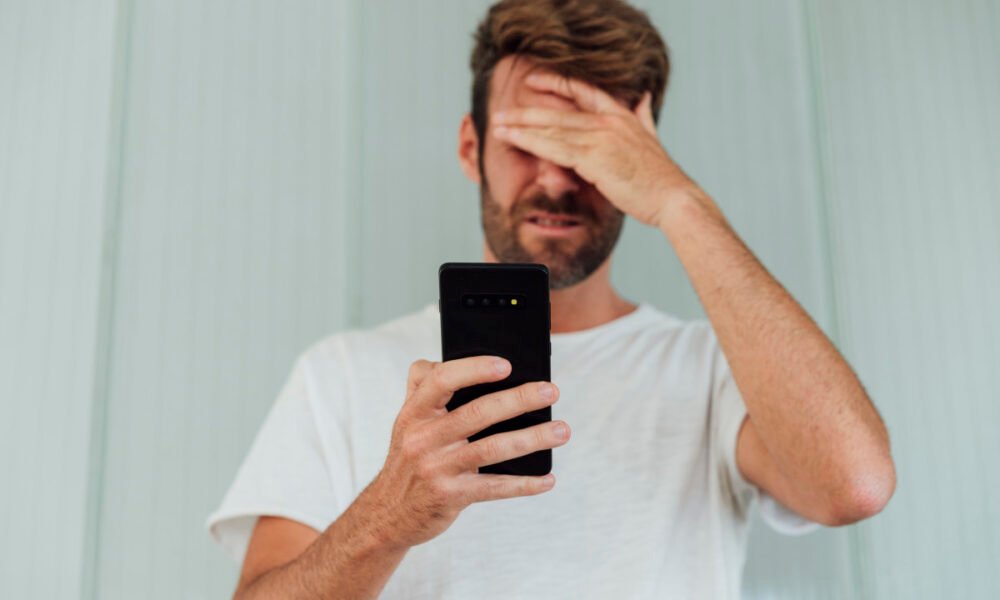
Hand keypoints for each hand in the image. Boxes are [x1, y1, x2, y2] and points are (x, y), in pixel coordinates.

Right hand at [367, 356, 569, 549]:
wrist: (388, 514)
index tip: (506, 365)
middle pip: (478, 412)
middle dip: (520, 399)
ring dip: (532, 438)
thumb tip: (459, 357)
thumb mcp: (407, 419)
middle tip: (551, 391)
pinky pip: (494, 487)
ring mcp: (436, 468)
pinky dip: (525, 484)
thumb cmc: (409, 458)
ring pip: (492, 448)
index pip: (441, 380)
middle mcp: (423, 438)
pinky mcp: (451, 496)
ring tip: (561, 430)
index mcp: (414, 412)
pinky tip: (548, 479)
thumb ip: (425, 386)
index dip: (474, 368)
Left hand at [492, 72, 700, 227]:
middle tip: (502, 111)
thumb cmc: (661, 177)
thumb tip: (643, 98)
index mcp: (622, 115)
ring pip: (552, 129)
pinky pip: (555, 148)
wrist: (673, 198)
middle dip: (527, 111)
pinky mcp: (594, 159)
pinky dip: (532, 143)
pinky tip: (515, 141)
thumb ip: (643, 117)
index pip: (583, 91)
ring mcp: (601, 138)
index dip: (556, 84)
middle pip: (559, 111)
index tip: (533, 81)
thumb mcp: (652, 138)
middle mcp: (609, 122)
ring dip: (522, 127)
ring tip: (498, 126)